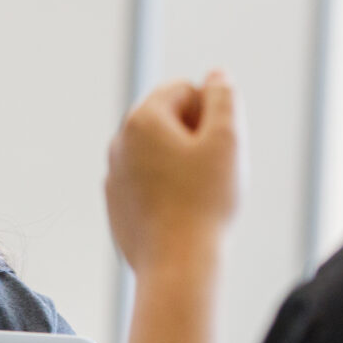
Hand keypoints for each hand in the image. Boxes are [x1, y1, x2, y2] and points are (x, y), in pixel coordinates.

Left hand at [105, 71, 239, 277]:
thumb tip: (216, 76)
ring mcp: (114, 176)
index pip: (185, 90)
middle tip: (211, 175)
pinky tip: (181, 216)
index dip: (212, 116)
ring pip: (158, 155)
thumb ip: (224, 98)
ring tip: (197, 198)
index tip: (218, 151)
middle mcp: (119, 143)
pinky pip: (148, 185)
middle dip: (194, 138)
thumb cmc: (206, 203)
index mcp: (142, 119)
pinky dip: (166, 192)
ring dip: (181, 165)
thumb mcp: (228, 140)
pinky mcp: (117, 206)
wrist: (177, 267)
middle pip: (169, 121)